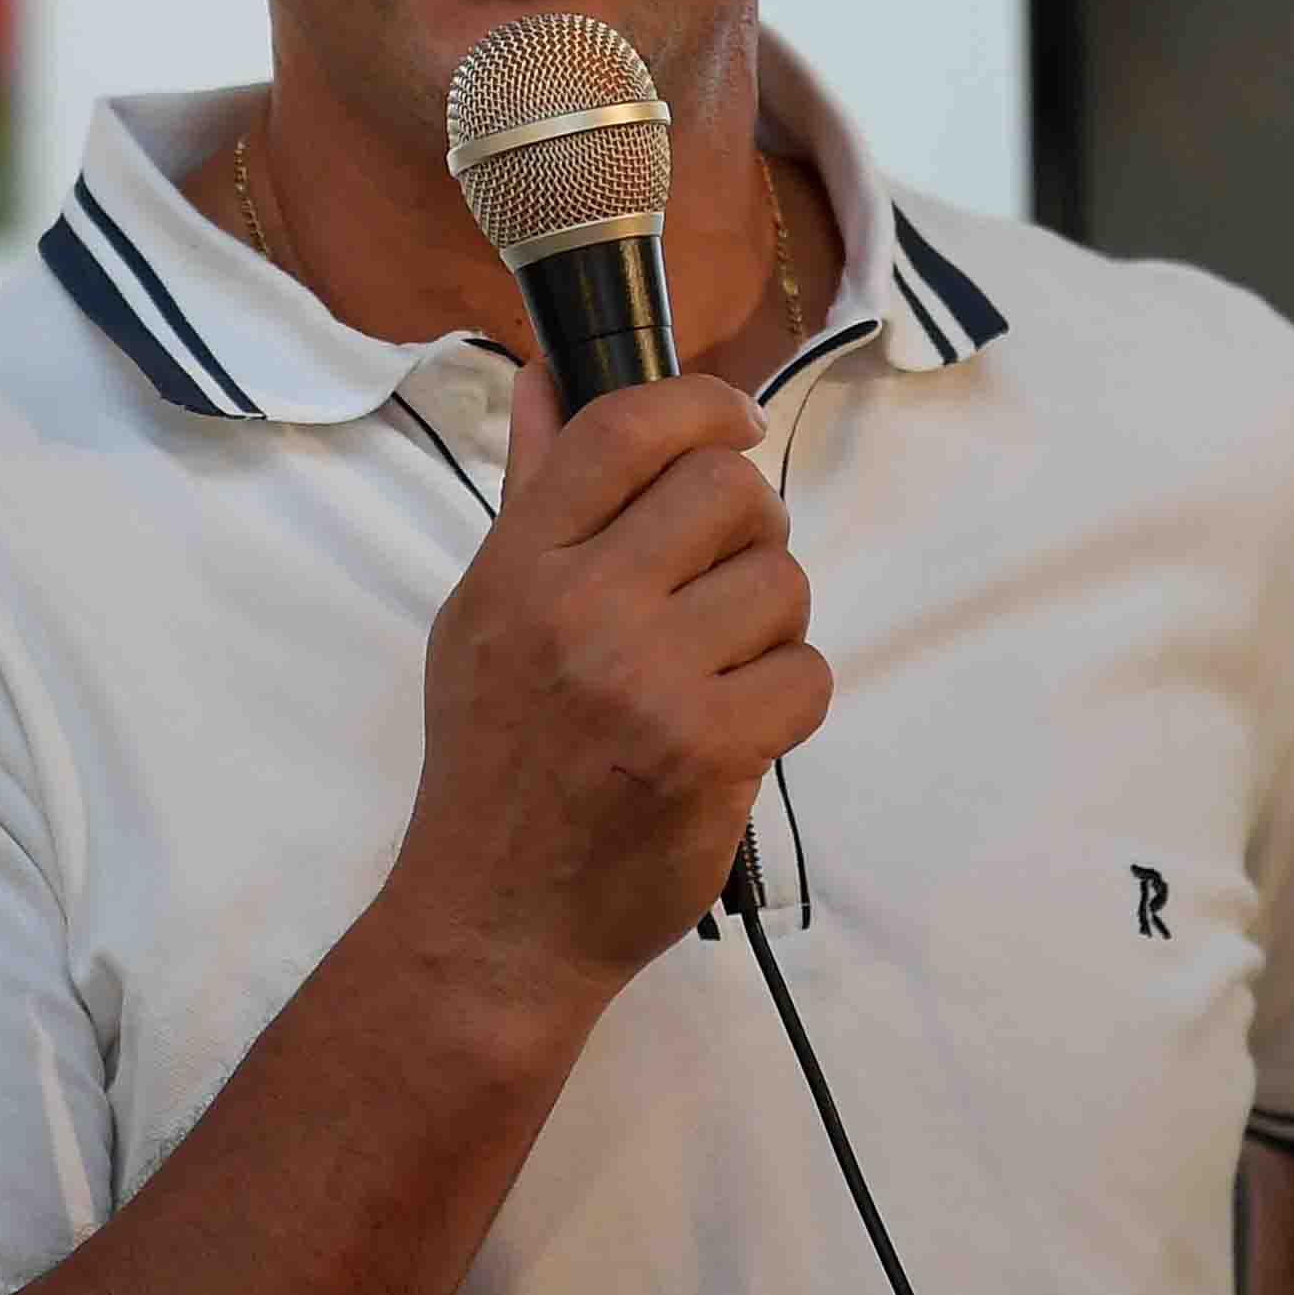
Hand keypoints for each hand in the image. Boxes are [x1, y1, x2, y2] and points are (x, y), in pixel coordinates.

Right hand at [385, 362, 829, 1013]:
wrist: (494, 919)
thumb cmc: (494, 758)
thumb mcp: (486, 615)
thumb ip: (533, 492)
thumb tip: (549, 374)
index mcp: (519, 566)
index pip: (625, 429)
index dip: (703, 406)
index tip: (735, 426)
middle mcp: (579, 609)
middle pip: (727, 491)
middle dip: (749, 525)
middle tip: (726, 574)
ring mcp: (647, 681)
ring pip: (782, 582)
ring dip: (771, 620)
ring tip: (720, 664)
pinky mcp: (709, 750)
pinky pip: (807, 673)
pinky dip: (789, 696)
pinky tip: (740, 722)